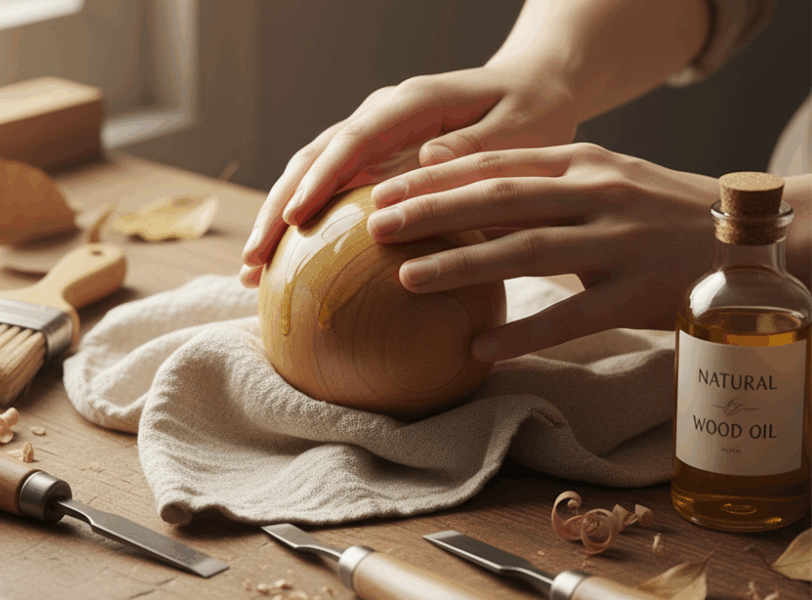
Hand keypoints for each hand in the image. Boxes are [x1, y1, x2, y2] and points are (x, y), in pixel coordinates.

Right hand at [240, 64, 577, 286]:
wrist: (532, 87)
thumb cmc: (533, 110)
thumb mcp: (519, 128)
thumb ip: (474, 147)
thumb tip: (426, 163)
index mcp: (412, 103)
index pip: (353, 140)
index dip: (321, 178)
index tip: (296, 218)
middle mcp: (382, 115)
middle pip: (314, 158)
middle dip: (278, 208)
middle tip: (253, 260)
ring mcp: (373, 136)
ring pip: (311, 174)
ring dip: (278, 220)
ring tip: (252, 270)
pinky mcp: (375, 159)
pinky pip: (331, 188)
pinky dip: (304, 223)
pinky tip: (286, 263)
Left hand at [364, 142, 719, 360]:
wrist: (741, 238)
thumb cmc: (653, 210)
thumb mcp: (599, 177)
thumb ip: (536, 178)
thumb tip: (451, 178)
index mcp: (582, 163)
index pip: (495, 163)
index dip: (434, 177)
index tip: (383, 190)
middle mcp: (597, 194)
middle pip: (499, 199)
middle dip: (433, 212)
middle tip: (376, 226)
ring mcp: (619, 242)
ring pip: (527, 251)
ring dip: (463, 266)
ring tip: (408, 278)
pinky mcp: (639, 292)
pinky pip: (572, 317)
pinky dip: (524, 334)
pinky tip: (480, 348)